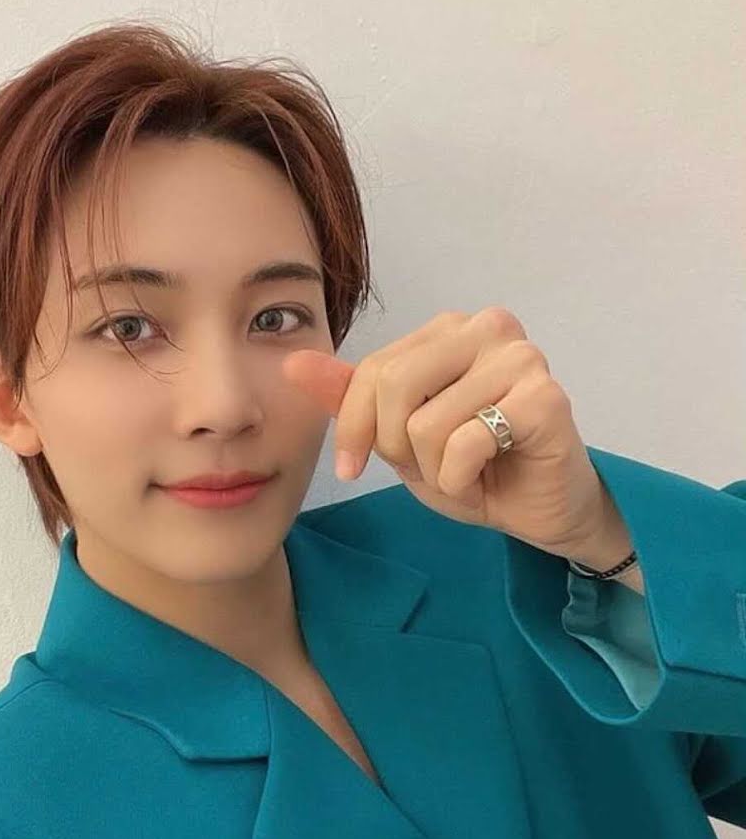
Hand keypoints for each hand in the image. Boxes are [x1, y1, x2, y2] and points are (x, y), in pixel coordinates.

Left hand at [282, 306, 610, 558]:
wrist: (538, 511)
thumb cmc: (473, 468)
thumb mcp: (397, 434)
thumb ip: (351, 396)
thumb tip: (292, 361)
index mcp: (448, 329)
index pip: (371, 369)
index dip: (352, 427)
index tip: (352, 466)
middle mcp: (488, 327)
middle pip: (394, 387)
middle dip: (396, 447)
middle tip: (428, 467)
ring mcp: (521, 358)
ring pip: (427, 423)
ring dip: (435, 470)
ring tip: (464, 472)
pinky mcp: (546, 397)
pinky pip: (465, 444)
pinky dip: (462, 479)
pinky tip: (485, 478)